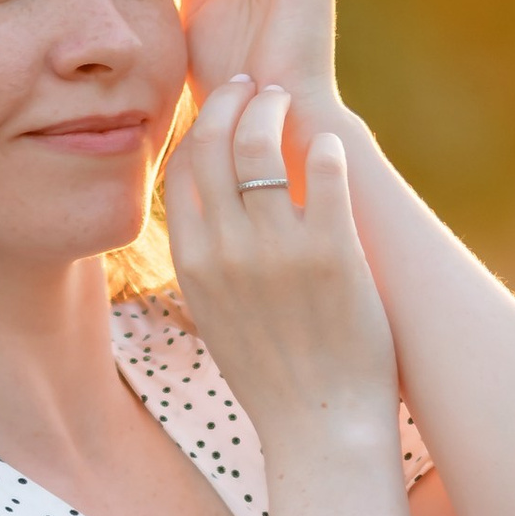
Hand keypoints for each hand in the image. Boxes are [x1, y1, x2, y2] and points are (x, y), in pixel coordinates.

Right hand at [160, 70, 396, 458]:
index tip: (219, 108)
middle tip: (255, 86)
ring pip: (263, 144)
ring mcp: (279, 251)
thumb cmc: (274, 376)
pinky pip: (325, 172)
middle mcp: (228, 251)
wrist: (320, 429)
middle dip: (232, 100)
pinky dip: (326, 146)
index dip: (198, 125)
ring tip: (291, 102)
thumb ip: (208, 260)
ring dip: (276, 109)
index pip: (180, 168)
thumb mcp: (217, 316)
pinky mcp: (334, 254)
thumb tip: (213, 210)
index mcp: (194, 265)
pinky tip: (332, 143)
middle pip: (215, 142)